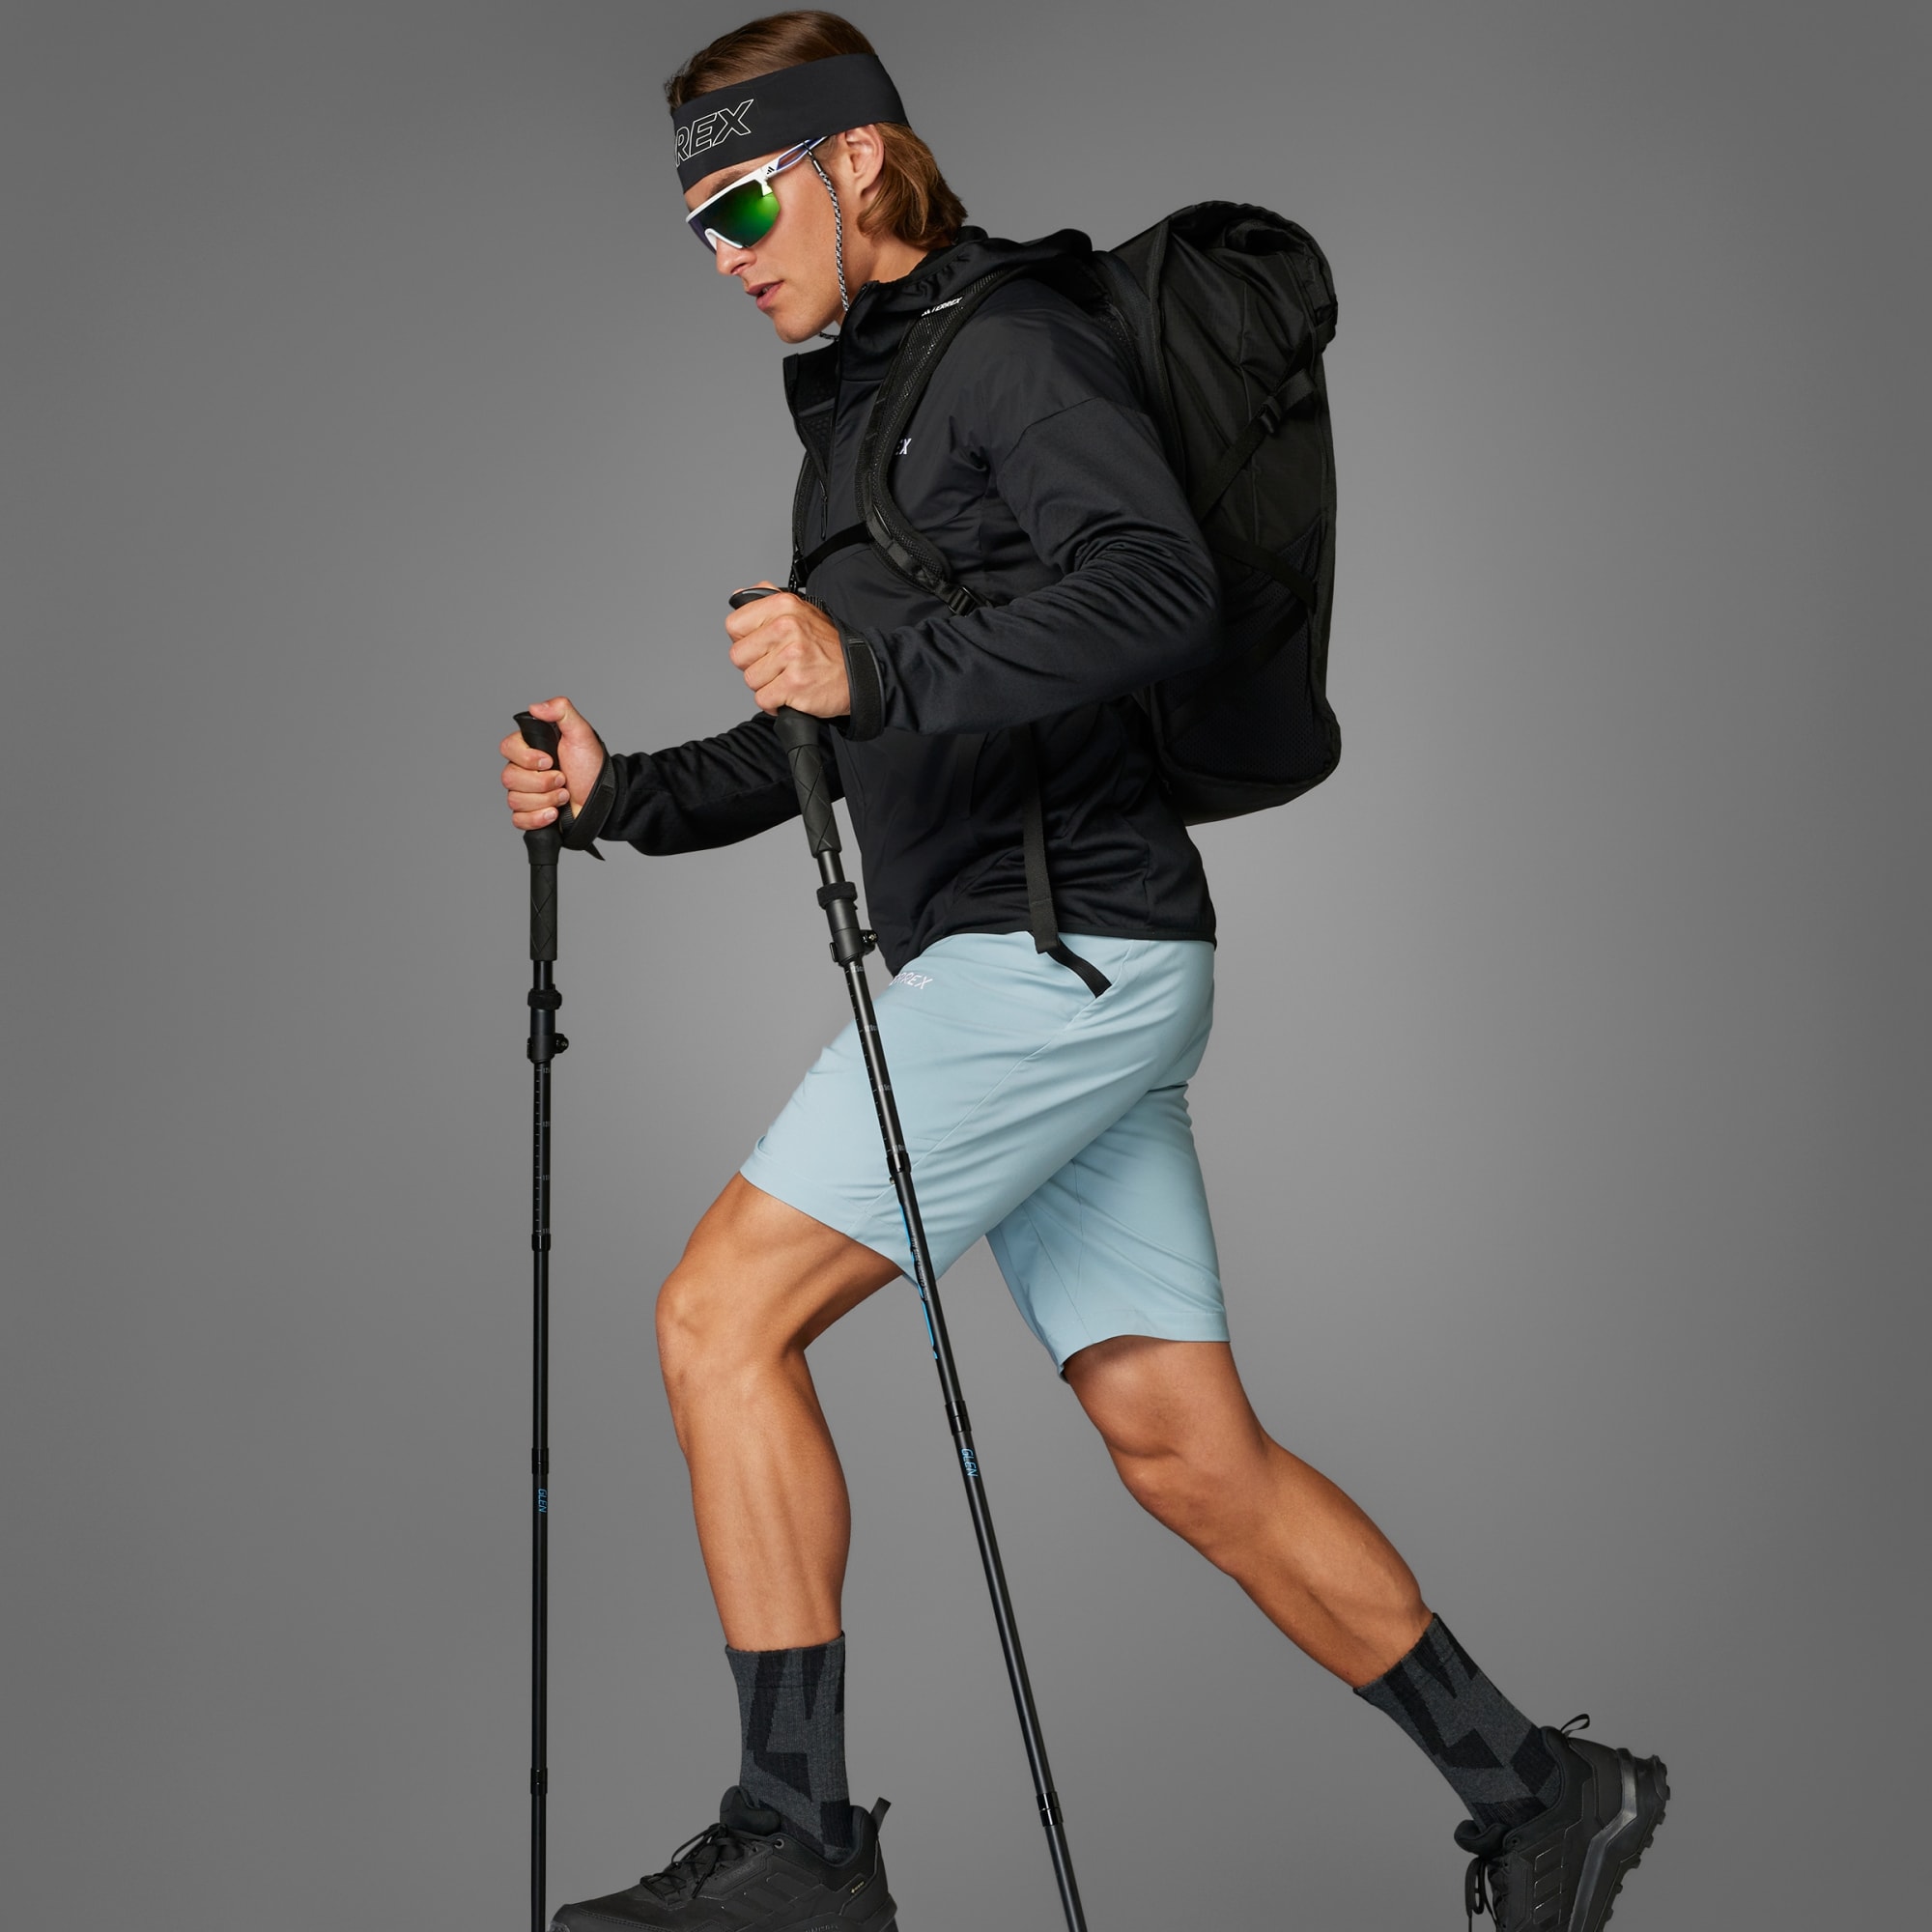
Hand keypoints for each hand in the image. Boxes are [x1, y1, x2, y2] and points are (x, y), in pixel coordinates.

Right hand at [498, 696, 605, 830]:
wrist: (603, 797)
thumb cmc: (591, 766)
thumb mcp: (581, 733)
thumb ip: (562, 711)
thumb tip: (535, 706)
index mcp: (530, 748)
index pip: (507, 748)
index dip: (527, 758)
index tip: (550, 760)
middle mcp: (523, 770)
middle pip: (509, 777)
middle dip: (542, 782)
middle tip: (563, 779)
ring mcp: (525, 793)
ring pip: (514, 799)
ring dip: (546, 799)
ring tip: (565, 795)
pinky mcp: (529, 814)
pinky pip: (518, 820)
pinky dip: (537, 818)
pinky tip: (554, 813)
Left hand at [725, 583, 850, 716]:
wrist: (859, 674)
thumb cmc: (828, 647)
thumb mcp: (801, 610)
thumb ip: (767, 601)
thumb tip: (738, 599)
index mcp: (783, 606)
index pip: (733, 625)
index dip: (745, 640)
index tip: (762, 645)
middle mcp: (786, 627)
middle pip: (738, 655)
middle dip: (755, 665)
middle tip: (779, 664)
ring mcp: (791, 656)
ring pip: (750, 680)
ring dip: (767, 685)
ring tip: (788, 677)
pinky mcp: (794, 684)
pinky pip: (763, 699)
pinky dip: (775, 703)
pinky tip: (791, 693)